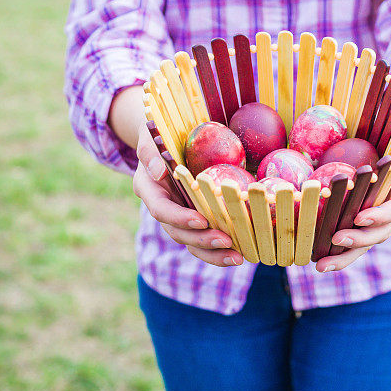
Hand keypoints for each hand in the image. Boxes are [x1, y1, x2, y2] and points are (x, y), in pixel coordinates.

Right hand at [133, 121, 242, 266]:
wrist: (166, 140)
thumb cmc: (159, 132)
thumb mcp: (150, 135)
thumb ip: (149, 151)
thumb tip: (159, 171)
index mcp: (148, 189)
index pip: (160, 210)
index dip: (178, 218)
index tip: (200, 220)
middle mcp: (163, 208)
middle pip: (178, 233)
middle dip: (202, 240)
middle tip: (226, 241)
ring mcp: (179, 216)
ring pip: (192, 242)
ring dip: (214, 253)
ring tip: (238, 257)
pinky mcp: (196, 219)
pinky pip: (206, 239)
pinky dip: (221, 249)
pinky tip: (242, 252)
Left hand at [315, 122, 390, 271]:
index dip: (382, 215)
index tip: (361, 217)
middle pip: (383, 232)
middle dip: (360, 239)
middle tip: (336, 239)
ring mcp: (383, 219)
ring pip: (366, 243)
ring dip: (344, 256)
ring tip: (321, 265)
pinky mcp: (366, 223)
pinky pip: (354, 240)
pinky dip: (337, 252)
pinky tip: (316, 260)